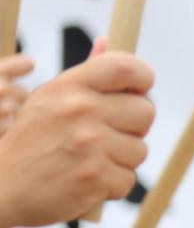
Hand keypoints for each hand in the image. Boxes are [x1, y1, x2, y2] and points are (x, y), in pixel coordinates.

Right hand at [0, 46, 154, 227]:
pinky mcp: (96, 177)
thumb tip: (109, 40)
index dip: (142, 78)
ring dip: (121, 160)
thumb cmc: (32, 142)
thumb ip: (86, 74)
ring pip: (140, 150)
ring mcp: (89, 144)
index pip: (126, 67)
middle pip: (146, 111)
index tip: (139, 91)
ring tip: (90, 161)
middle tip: (107, 135)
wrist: (2, 187)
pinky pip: (128, 180)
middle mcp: (80, 110)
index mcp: (68, 87)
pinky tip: (87, 182)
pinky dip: (111, 185)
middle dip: (133, 127)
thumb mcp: (49, 99)